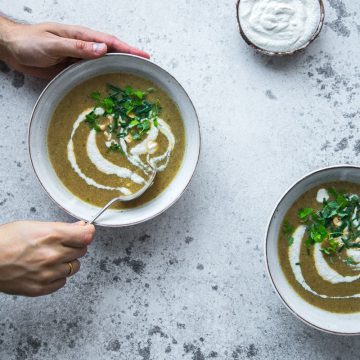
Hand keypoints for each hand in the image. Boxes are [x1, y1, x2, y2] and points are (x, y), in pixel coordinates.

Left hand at [0, 17, 149, 78]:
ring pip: (103, 65)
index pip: (110, 42)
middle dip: (128, 60)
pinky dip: (102, 80)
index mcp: (81, 36)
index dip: (129, 49)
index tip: (144, 56)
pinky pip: (91, 75)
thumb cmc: (30, 42)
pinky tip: (108, 88)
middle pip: (111, 53)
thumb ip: (77, 47)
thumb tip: (102, 49)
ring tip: (131, 82)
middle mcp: (83, 47)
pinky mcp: (73, 69)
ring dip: (116, 72)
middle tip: (144, 71)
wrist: (13, 50)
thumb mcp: (54, 44)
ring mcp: (79, 59)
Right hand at [0, 221, 94, 296]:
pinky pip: (63, 281)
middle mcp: (53, 255)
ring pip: (75, 267)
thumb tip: (81, 227)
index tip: (86, 232)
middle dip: (75, 246)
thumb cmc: (5, 240)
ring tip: (50, 257)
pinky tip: (45, 269)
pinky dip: (58, 276)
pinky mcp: (41, 288)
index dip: (87, 232)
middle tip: (61, 244)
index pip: (86, 235)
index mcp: (52, 235)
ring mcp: (48, 273)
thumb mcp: (34, 226)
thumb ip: (61, 228)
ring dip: (67, 262)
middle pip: (82, 251)